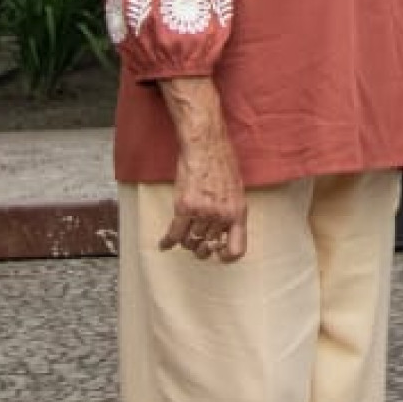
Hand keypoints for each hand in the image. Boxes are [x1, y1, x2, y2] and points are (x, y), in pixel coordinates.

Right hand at [159, 77, 247, 262]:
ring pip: (190, 240)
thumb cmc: (222, 161)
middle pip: (208, 245)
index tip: (218, 254)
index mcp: (238, 212)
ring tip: (183, 236)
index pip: (236, 249)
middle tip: (197, 243)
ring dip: (185, 240)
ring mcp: (203, 212)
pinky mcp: (184, 206)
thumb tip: (224, 231)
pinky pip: (174, 233)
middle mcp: (221, 216)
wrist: (205, 144)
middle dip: (201, 247)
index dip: (226, 257)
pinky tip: (164, 244)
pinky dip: (167, 241)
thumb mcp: (236, 188)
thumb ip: (231, 211)